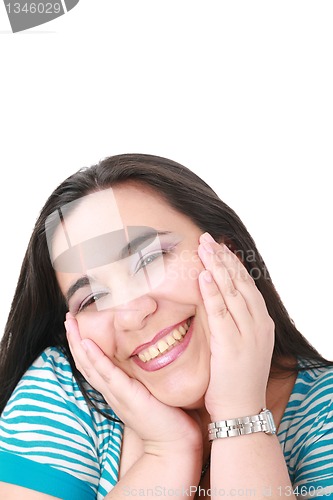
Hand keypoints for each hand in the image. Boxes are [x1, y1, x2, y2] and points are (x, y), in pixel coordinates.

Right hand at [65, 315, 201, 457]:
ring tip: (71, 324)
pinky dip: (95, 359)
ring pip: (91, 366)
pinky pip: (107, 375)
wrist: (174, 445)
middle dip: (75, 340)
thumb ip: (144, 377)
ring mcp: (117, 394)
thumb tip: (148, 355)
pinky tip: (87, 344)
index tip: (77, 327)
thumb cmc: (168, 418)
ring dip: (79, 344)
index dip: (83, 347)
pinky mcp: (128, 396)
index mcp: (116, 391)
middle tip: (68, 319)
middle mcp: (112, 392)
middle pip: (86, 364)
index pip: (93, 366)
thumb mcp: (151, 392)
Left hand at [197, 233, 274, 420]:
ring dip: (217, 267)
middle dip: (223, 258)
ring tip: (205, 247)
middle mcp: (258, 324)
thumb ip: (235, 322)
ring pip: (232, 292)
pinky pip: (221, 313)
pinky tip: (205, 275)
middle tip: (208, 238)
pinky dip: (213, 292)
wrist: (242, 410)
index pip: (247, 285)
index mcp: (262, 323)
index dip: (233, 264)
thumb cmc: (237, 379)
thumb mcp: (242, 345)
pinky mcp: (232, 345)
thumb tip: (219, 301)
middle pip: (240, 283)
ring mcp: (247, 334)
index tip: (220, 247)